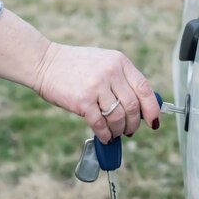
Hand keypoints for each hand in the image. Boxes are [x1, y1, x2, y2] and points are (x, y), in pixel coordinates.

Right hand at [32, 42, 160, 142]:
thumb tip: (139, 106)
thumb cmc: (75, 65)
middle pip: (133, 106)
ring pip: (118, 117)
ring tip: (115, 133)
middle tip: (130, 130)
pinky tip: (104, 136)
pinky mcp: (82, 100)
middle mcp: (110, 72)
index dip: (152, 108)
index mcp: (119, 61)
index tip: (153, 121)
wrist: (45, 62)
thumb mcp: (103, 62)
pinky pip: (100, 124)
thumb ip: (121, 79)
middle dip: (134, 124)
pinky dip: (105, 134)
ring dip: (119, 130)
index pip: (144, 88)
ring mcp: (96, 86)